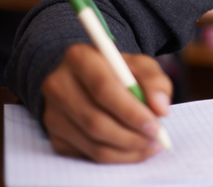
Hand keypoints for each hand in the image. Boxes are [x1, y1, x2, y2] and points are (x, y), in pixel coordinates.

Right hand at [41, 43, 171, 162]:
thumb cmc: (119, 71)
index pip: (103, 89)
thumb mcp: (140, 65)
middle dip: (130, 136)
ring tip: (149, 146)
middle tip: (155, 140)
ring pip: (91, 141)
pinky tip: (132, 149)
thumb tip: (160, 109)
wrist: (89, 79)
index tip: (155, 125)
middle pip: (95, 120)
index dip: (131, 111)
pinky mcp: (54, 135)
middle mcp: (58, 85)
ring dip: (125, 150)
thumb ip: (155, 82)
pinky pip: (86, 153)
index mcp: (79, 58)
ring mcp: (52, 112)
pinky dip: (114, 156)